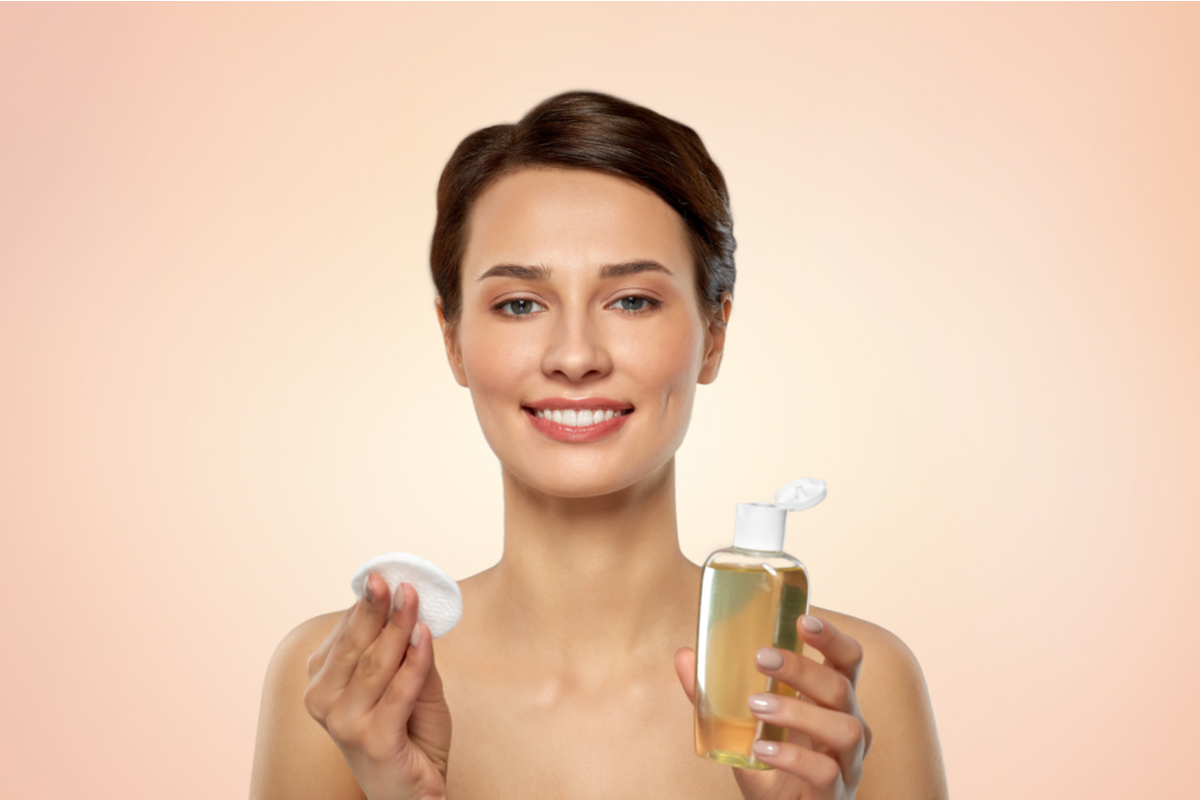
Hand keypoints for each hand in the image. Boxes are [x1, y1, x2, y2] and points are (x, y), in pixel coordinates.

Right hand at [304, 576, 451, 799]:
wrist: (414, 793)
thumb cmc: (409, 736)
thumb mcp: (409, 685)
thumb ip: (406, 651)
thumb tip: (410, 607)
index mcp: (323, 685)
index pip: (345, 635)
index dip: (366, 604)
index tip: (383, 574)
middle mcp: (324, 703)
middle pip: (355, 644)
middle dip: (376, 608)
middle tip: (393, 579)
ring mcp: (345, 725)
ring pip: (376, 664)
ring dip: (399, 627)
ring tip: (415, 599)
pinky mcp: (373, 741)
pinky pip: (399, 691)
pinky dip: (415, 662)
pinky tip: (425, 636)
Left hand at [675, 615, 871, 799]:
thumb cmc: (771, 766)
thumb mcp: (742, 726)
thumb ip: (714, 694)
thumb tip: (684, 655)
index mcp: (831, 702)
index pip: (848, 660)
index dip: (832, 637)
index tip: (802, 620)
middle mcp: (849, 727)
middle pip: (842, 687)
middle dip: (802, 668)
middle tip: (761, 658)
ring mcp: (848, 764)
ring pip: (845, 729)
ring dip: (799, 712)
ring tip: (757, 706)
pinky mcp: (834, 795)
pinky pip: (826, 772)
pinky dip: (792, 757)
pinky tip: (761, 749)